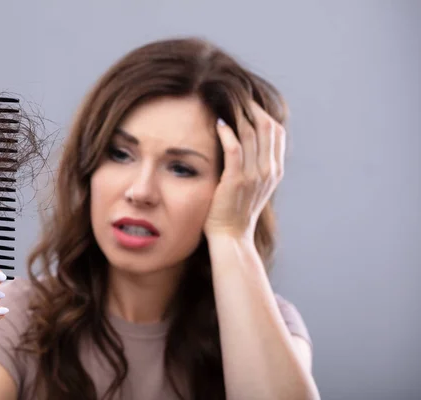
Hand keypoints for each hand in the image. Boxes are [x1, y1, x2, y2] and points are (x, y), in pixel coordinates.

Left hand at [204, 101, 285, 239]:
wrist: (232, 236)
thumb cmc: (237, 210)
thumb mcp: (254, 186)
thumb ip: (255, 165)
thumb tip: (248, 143)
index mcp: (275, 170)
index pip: (276, 131)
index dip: (263, 113)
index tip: (248, 103)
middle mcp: (268, 170)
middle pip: (267, 127)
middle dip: (252, 108)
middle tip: (236, 96)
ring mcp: (254, 175)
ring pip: (252, 133)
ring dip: (238, 115)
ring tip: (226, 103)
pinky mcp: (236, 180)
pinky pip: (235, 148)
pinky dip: (227, 133)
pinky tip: (219, 123)